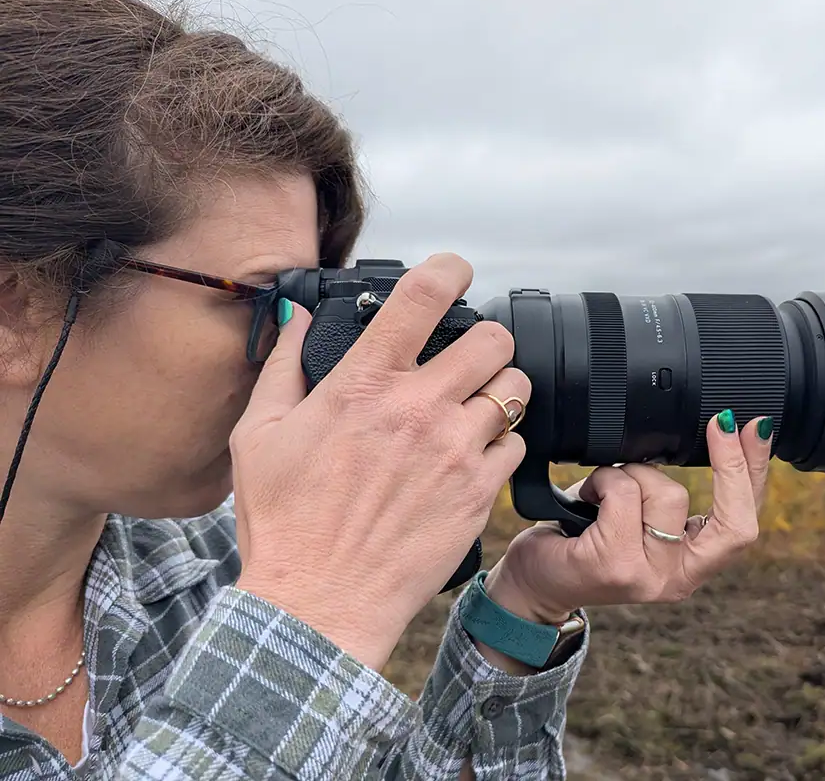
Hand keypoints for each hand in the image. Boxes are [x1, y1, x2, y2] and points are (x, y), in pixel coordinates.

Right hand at [230, 253, 528, 670]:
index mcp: (365, 383)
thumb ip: (284, 363)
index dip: (450, 268)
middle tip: (468, 358)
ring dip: (499, 391)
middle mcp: (420, 409)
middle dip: (486, 340)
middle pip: (495, 339)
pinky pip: (516, 446)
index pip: (423, 296)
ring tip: (475, 407)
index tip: (455, 271)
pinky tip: (472, 457)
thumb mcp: (260, 433)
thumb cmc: (284, 523)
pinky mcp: (479, 493)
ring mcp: (456, 451)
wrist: (319, 603)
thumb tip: (299, 314)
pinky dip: (501, 444)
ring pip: (515, 391)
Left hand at [484, 412, 770, 625]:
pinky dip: (603, 481)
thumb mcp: (639, 522)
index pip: (743, 524)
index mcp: (690, 567)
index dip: (754, 473)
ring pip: (667, 492)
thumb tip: (698, 438)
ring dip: (632, 473)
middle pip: (732, 522)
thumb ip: (669, 500)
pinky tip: (586, 496)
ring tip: (603, 490)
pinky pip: (624, 494)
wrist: (532, 584)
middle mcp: (677, 579)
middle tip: (720, 422)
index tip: (755, 427)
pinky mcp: (613, 565)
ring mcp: (647, 575)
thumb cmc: (584, 543)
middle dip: (733, 465)